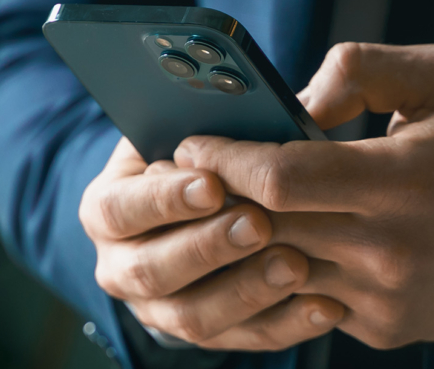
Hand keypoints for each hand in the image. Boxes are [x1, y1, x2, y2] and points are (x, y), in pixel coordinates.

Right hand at [79, 138, 345, 349]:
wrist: (203, 211)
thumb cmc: (202, 158)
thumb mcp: (194, 130)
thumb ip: (227, 117)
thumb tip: (282, 94)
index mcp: (108, 208)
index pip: (118, 209)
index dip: (162, 199)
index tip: (211, 182)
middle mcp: (122, 265)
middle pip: (151, 270)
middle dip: (208, 247)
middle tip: (259, 223)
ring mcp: (161, 309)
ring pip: (196, 316)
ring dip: (247, 290)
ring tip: (296, 264)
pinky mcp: (210, 334)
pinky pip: (247, 338)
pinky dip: (288, 323)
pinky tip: (325, 303)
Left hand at [174, 43, 433, 348]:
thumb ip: (361, 70)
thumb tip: (294, 104)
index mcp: (400, 181)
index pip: (279, 178)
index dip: (225, 161)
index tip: (194, 146)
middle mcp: (388, 248)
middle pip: (266, 228)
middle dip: (220, 201)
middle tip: (197, 177)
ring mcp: (383, 298)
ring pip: (278, 271)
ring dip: (247, 242)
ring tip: (232, 210)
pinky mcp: (382, 329)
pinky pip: (308, 301)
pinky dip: (288, 273)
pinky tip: (286, 245)